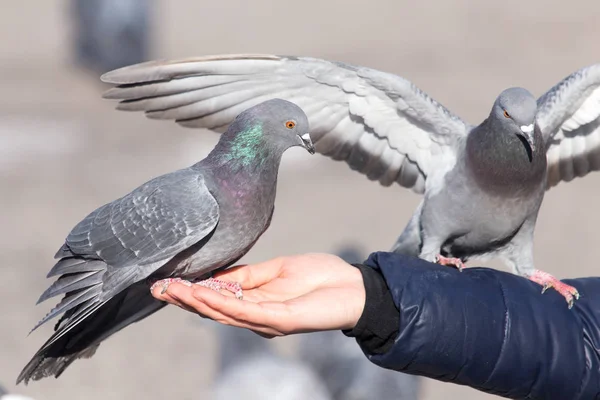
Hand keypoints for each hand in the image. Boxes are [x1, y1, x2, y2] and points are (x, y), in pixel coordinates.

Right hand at [151, 253, 365, 336]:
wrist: (353, 287)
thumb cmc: (320, 277)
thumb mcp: (276, 270)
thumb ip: (247, 276)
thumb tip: (215, 274)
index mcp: (255, 302)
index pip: (217, 298)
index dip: (191, 291)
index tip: (166, 282)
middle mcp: (256, 316)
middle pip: (214, 309)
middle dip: (185, 299)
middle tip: (157, 288)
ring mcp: (267, 320)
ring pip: (224, 313)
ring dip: (197, 302)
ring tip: (173, 290)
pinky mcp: (280, 319)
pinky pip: (246, 312)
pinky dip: (223, 303)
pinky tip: (204, 294)